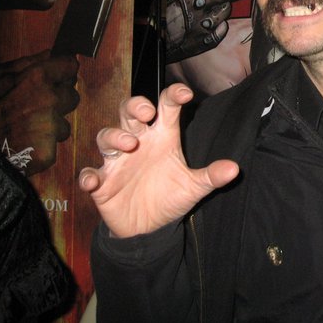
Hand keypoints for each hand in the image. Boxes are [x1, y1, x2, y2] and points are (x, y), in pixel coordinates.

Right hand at [0, 50, 79, 174]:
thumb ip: (28, 63)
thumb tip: (50, 53)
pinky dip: (49, 139)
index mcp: (38, 76)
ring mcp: (52, 122)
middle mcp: (49, 97)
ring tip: (32, 123)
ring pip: (66, 117)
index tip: (58, 76)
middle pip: (72, 93)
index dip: (63, 71)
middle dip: (60, 98)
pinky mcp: (51, 144)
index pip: (70, 66)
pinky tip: (33, 138)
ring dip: (55, 120)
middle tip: (37, 105)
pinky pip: (60, 137)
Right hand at [78, 83, 238, 237]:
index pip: (166, 107)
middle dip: (134, 106)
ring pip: (107, 136)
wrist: (149, 228)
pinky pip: (89, 174)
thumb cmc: (170, 197)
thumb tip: (234, 169)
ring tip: (129, 144)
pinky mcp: (102, 182)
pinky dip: (88, 176)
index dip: (173, 95)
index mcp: (162, 137)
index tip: (185, 93)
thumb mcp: (194, 187)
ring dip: (114, 136)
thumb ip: (212, 176)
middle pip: (130, 112)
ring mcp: (117, 161)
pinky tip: (93, 181)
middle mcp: (138, 142)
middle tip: (146, 112)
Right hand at [165, 0, 252, 63]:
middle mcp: (198, 3)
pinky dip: (221, 26)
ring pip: (226, 10)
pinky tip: (216, 23)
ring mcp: (202, 21)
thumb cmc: (169, 4)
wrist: (160, 35)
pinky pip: (221, 29)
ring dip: (226, 7)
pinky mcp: (206, 38)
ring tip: (220, 6)